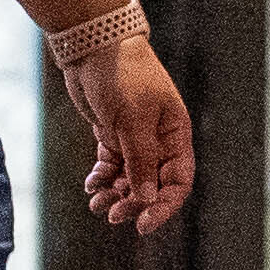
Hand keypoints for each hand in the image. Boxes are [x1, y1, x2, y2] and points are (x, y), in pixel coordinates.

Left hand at [62, 36, 193, 233]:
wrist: (93, 44)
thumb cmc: (122, 76)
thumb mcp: (133, 120)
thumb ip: (141, 160)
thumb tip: (147, 199)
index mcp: (175, 134)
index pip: (178, 181)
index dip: (163, 205)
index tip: (142, 224)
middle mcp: (158, 139)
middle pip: (152, 185)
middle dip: (134, 203)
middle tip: (112, 215)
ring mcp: (134, 137)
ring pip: (129, 178)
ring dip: (115, 194)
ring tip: (96, 204)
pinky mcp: (112, 133)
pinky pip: (111, 165)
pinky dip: (102, 177)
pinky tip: (91, 185)